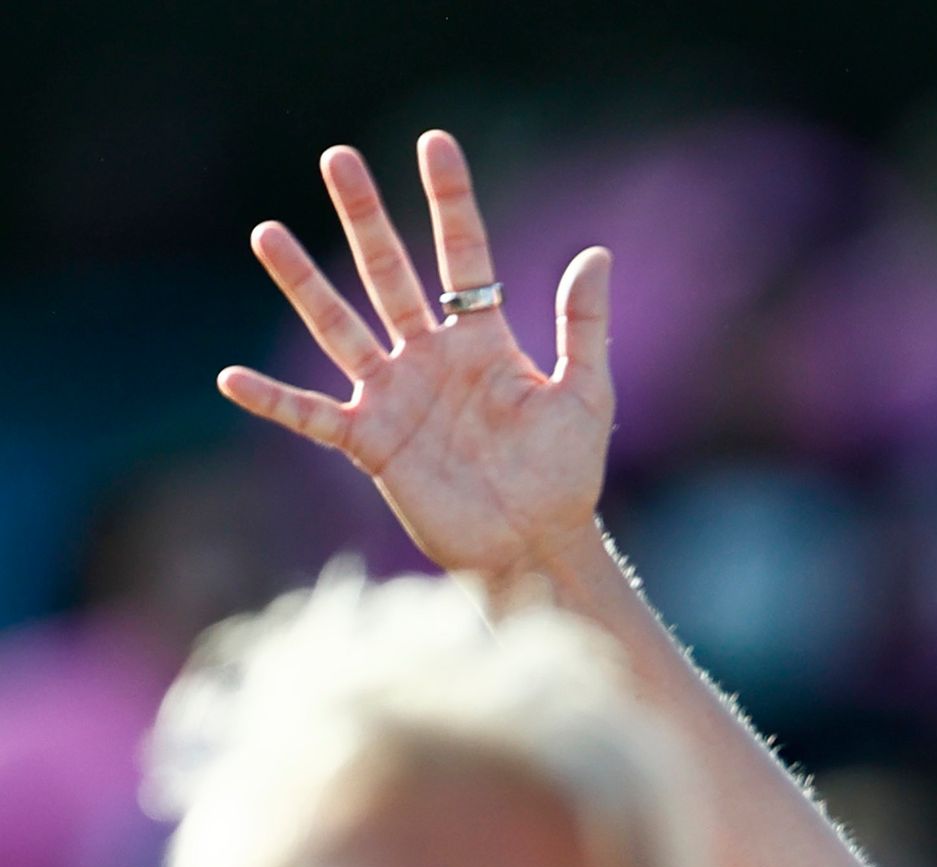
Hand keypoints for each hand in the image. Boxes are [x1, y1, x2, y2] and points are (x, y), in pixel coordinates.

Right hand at [219, 133, 613, 589]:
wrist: (539, 546)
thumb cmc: (566, 476)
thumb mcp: (585, 398)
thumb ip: (583, 327)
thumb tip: (597, 254)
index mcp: (482, 341)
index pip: (462, 256)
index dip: (450, 202)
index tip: (435, 143)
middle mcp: (430, 357)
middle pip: (390, 274)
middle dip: (366, 220)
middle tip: (338, 159)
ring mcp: (396, 397)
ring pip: (341, 327)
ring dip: (304, 284)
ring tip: (267, 235)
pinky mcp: (373, 443)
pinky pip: (313, 416)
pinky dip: (275, 400)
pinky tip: (232, 378)